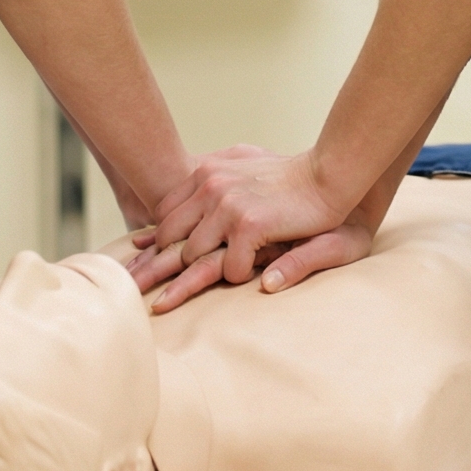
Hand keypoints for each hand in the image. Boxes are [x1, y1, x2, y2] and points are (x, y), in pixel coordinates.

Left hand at [128, 145, 354, 311]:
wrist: (332, 174)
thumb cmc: (290, 178)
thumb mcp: (243, 171)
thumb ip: (211, 187)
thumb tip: (184, 204)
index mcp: (208, 174)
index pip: (166, 212)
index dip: (160, 239)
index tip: (146, 259)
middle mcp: (211, 188)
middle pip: (170, 237)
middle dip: (157, 266)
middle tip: (138, 289)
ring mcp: (228, 207)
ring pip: (193, 255)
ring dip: (193, 278)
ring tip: (168, 299)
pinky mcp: (249, 226)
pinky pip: (229, 267)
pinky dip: (237, 275)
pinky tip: (249, 275)